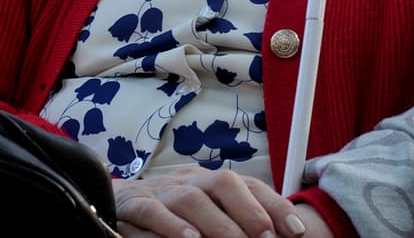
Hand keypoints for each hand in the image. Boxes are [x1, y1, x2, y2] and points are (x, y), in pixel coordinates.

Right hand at [114, 168, 308, 237]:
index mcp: (210, 182)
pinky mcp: (133, 206)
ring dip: (216, 223)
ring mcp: (161, 192)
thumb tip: (277, 237)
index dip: (275, 205)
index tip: (297, 231)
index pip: (249, 185)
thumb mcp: (205, 212)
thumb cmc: (170, 213)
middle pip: (223, 183)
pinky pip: (151, 212)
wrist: (115, 201)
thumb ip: (234, 220)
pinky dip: (171, 226)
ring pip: (190, 198)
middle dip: (249, 211)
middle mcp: (189, 181)